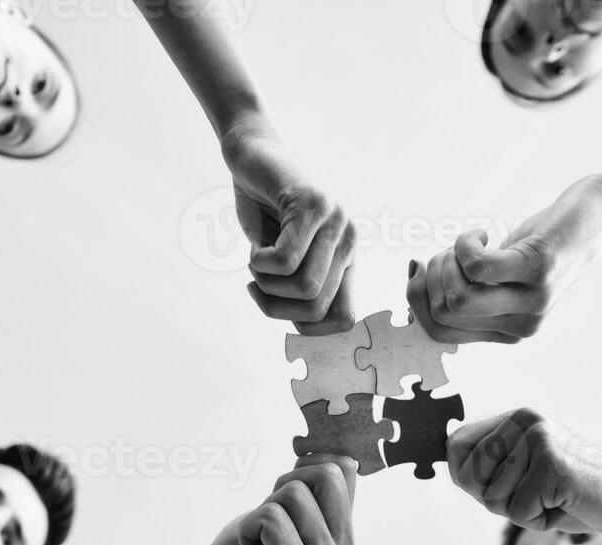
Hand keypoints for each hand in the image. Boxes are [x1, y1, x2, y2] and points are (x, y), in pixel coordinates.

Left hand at [184, 455, 356, 544]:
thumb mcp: (281, 517)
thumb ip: (310, 492)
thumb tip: (338, 456)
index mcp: (344, 534)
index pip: (344, 470)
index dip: (305, 467)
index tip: (280, 495)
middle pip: (326, 474)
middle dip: (283, 486)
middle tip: (267, 523)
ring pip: (292, 493)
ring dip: (260, 514)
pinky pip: (269, 516)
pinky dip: (248, 530)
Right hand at [221, 121, 355, 333]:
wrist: (253, 157)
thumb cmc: (263, 211)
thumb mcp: (280, 261)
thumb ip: (295, 292)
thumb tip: (302, 329)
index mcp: (345, 259)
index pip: (345, 319)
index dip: (308, 328)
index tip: (279, 309)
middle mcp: (349, 242)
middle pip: (317, 308)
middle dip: (276, 308)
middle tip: (256, 287)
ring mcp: (336, 221)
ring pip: (304, 287)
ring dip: (265, 285)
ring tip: (255, 262)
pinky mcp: (313, 205)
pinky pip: (285, 260)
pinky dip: (259, 264)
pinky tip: (254, 248)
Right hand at [408, 174, 601, 343]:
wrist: (601, 217)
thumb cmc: (544, 243)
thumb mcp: (504, 276)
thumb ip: (471, 292)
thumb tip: (416, 289)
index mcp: (507, 332)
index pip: (438, 333)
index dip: (416, 299)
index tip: (421, 268)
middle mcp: (521, 325)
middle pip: (444, 312)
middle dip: (431, 276)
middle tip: (450, 251)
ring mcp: (532, 300)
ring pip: (457, 296)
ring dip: (447, 260)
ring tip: (468, 243)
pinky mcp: (538, 269)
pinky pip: (477, 266)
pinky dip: (466, 243)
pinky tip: (481, 233)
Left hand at [448, 409, 601, 535]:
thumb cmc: (573, 493)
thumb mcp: (523, 474)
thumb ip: (486, 468)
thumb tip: (447, 462)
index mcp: (513, 418)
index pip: (455, 448)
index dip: (470, 480)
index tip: (510, 485)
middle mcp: (523, 421)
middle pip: (470, 479)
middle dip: (499, 502)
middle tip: (540, 495)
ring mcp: (539, 439)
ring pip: (494, 501)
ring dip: (525, 513)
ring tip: (556, 498)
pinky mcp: (552, 464)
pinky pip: (518, 513)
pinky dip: (541, 521)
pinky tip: (567, 504)